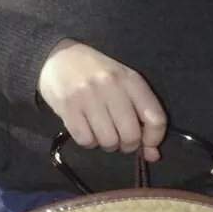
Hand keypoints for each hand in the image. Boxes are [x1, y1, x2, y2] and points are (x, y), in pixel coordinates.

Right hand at [36, 39, 167, 162]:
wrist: (57, 56)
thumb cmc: (96, 72)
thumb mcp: (123, 85)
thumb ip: (141, 116)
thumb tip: (153, 155)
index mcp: (130, 79)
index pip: (155, 118)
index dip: (154, 138)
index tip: (147, 143)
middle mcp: (111, 85)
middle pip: (131, 135)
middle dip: (127, 145)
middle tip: (119, 137)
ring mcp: (88, 96)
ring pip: (108, 141)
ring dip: (106, 144)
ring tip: (101, 131)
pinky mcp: (67, 106)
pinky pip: (85, 140)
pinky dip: (87, 141)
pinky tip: (85, 128)